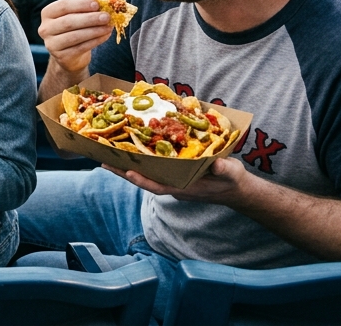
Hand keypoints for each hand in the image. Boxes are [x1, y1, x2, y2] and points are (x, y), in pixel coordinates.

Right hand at [37, 0, 111, 75]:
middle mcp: (46, 28)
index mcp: (48, 14)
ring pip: (75, 36)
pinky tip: (105, 36)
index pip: (63, 6)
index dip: (81, 4)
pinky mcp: (61, 57)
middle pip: (68, 21)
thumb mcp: (76, 17)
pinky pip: (81, 47)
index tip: (97, 4)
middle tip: (106, 16)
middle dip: (90, 18)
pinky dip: (95, 41)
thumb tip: (104, 5)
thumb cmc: (74, 29)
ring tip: (109, 27)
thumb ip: (86, 10)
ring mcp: (51, 44)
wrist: (70, 54)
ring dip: (95, 30)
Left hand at [104, 157, 247, 204]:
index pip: (158, 187)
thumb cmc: (233, 181)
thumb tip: (217, 164)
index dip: (142, 181)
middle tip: (103, 162)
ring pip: (147, 174)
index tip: (127, 173)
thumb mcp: (231, 173)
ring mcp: (174, 180)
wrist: (237, 189)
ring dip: (128, 165)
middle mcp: (174, 185)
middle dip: (124, 172)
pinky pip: (154, 168)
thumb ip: (224, 169)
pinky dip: (142, 160)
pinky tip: (132, 150)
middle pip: (145, 180)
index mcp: (184, 188)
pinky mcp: (175, 173)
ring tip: (108, 155)